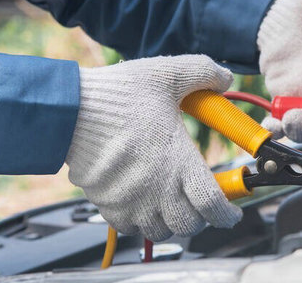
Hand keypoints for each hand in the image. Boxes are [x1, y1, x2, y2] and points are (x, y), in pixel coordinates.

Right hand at [65, 55, 241, 240]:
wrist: (68, 109)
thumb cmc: (117, 94)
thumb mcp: (168, 72)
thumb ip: (203, 71)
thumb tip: (225, 77)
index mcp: (178, 161)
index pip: (213, 205)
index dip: (228, 214)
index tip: (232, 214)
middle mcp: (156, 188)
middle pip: (189, 225)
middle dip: (202, 217)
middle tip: (202, 200)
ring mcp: (130, 200)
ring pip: (161, 231)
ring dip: (172, 221)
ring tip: (174, 201)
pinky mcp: (107, 204)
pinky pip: (131, 228)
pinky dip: (143, 222)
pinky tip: (145, 201)